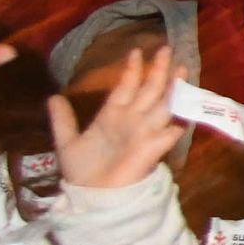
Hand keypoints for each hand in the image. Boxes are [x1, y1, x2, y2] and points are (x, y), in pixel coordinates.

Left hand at [50, 46, 184, 195]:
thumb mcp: (67, 142)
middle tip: (167, 48)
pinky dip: (181, 121)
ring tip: (183, 70)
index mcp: (112, 115)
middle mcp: (132, 119)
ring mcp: (145, 132)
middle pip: (149, 89)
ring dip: (174, 88)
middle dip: (158, 70)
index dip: (132, 70)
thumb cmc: (81, 170)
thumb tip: (52, 96)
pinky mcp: (154, 147)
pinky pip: (171, 131)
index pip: (126, 86)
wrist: (91, 196)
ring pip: (163, 104)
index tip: (136, 51)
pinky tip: (190, 107)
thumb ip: (63, 120)